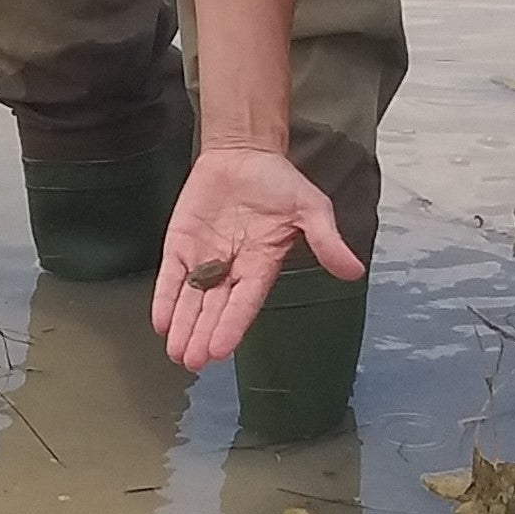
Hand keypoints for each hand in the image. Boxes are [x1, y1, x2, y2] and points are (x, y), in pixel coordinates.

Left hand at [151, 145, 363, 370]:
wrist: (245, 152)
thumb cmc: (279, 182)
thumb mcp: (310, 207)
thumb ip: (326, 239)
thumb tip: (354, 270)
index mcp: (261, 266)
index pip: (244, 302)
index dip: (231, 325)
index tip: (220, 350)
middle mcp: (231, 269)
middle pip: (214, 308)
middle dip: (202, 334)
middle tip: (192, 361)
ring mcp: (204, 257)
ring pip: (191, 299)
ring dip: (183, 324)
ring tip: (176, 352)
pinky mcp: (181, 242)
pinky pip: (172, 274)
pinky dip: (165, 297)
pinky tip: (160, 320)